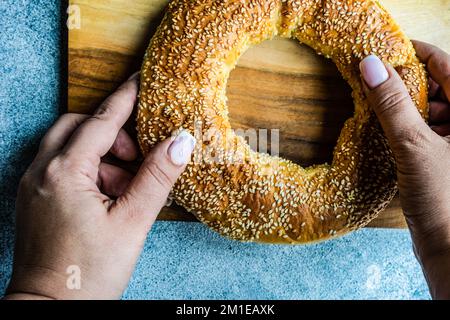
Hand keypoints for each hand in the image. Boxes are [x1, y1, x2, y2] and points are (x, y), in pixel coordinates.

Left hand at [4, 73, 195, 299]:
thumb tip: (182, 142)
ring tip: (126, 187)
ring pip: (68, 147)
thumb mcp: (132, 222)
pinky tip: (107, 196)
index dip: (126, 98)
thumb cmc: (89, 272)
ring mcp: (32, 185)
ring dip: (101, 156)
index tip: (142, 80)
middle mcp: (40, 171)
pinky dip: (86, 170)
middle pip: (78, 128)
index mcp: (63, 173)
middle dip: (112, 134)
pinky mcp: (33, 199)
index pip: (102, 121)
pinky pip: (60, 167)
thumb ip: (157, 178)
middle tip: (137, 157)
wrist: (49, 309)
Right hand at [360, 41, 449, 298]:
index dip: (416, 53)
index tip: (386, 50)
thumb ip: (391, 104)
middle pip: (437, 85)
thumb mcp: (414, 145)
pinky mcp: (444, 156)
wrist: (449, 250)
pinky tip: (386, 130)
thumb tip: (370, 65)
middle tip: (373, 79)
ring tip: (376, 105)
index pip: (447, 65)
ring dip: (402, 104)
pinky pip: (425, 129)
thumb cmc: (443, 200)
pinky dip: (405, 125)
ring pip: (429, 108)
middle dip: (405, 81)